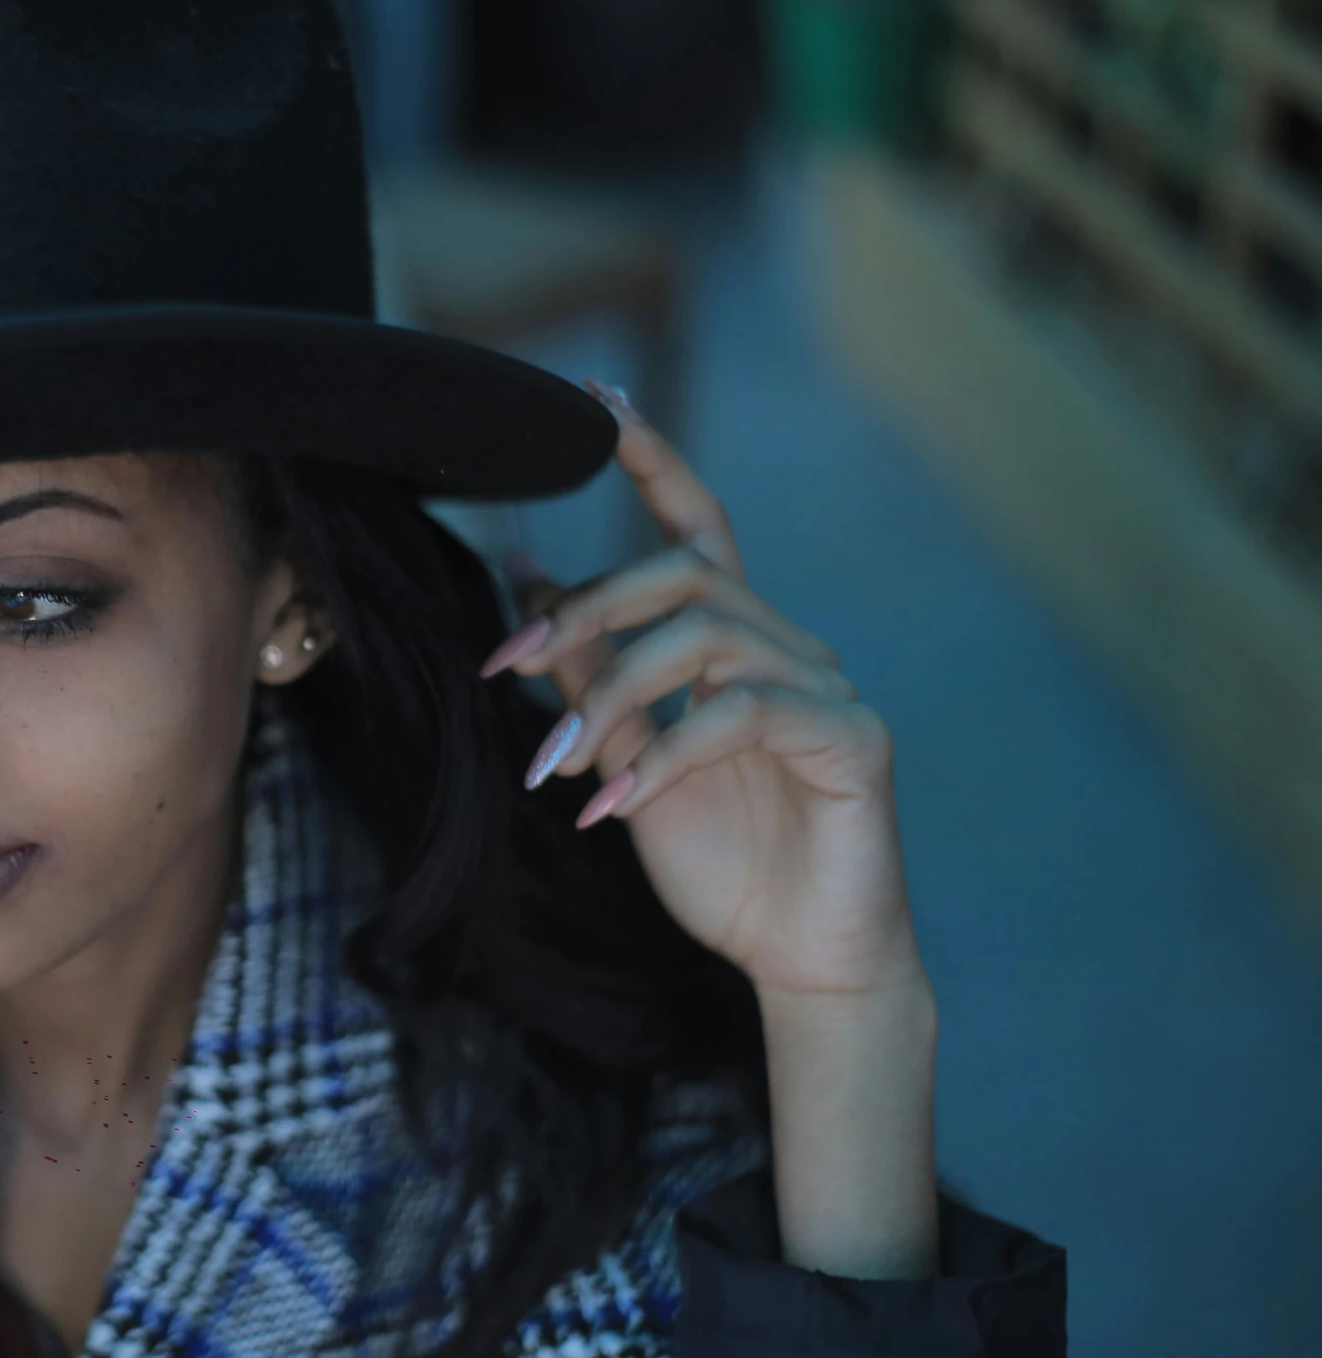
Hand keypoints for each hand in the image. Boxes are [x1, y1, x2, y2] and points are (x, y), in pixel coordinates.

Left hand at [481, 384, 922, 1006]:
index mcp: (734, 644)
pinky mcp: (852, 739)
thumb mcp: (626, 759)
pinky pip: (740, 714)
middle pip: (684, 574)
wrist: (799, 960)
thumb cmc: (722, 860)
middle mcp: (787, 648)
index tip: (594, 398)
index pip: (697, 526)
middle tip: (505, 664)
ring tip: (554, 768)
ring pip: (703, 638)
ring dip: (607, 697)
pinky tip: (608, 809)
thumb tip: (529, 584)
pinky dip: (660, 759)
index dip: (651, 456)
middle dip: (584, 609)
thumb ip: (589, 674)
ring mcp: (826, 688)